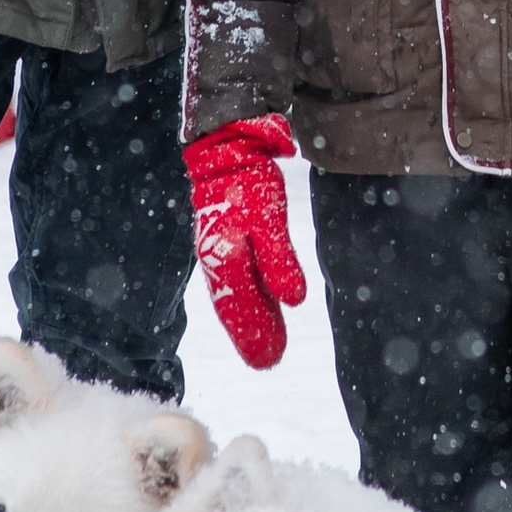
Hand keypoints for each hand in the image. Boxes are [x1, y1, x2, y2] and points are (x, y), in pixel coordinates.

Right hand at [184, 115, 307, 368]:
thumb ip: (279, 260)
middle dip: (252, 336)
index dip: (253, 337)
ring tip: (269, 345)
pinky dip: (251, 298)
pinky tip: (265, 307)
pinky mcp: (228, 242)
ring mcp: (220, 253)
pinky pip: (239, 280)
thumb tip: (293, 299)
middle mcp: (218, 263)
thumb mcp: (268, 220)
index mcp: (225, 261)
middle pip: (236, 309)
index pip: (239, 310)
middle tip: (270, 363)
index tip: (267, 361)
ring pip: (237, 296)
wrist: (226, 148)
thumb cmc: (248, 181)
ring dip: (252, 321)